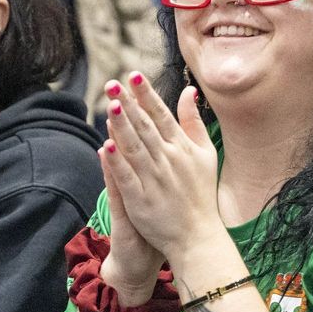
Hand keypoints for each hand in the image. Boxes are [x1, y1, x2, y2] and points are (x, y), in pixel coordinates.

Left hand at [101, 73, 221, 264]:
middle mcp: (169, 160)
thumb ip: (194, 121)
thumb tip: (189, 90)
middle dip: (129, 104)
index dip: (147, 95)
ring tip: (110, 105)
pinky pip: (127, 177)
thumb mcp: (205, 154)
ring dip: (122, 126)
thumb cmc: (202, 193)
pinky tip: (106, 145)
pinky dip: (117, 162)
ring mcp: (155, 180)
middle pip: (145, 127)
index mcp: (183, 147)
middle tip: (113, 84)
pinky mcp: (142, 200)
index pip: (161, 115)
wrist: (198, 236)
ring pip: (135, 148)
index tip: (133, 75)